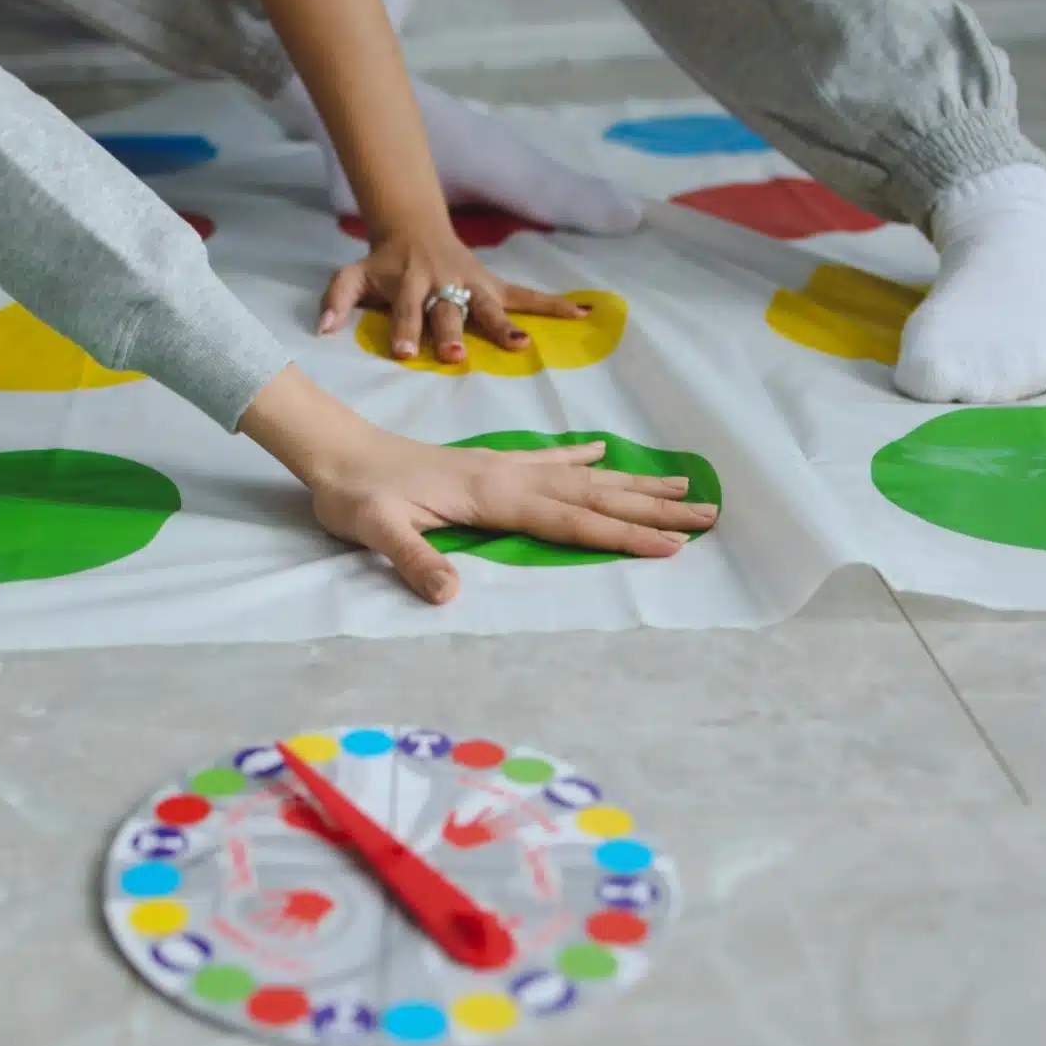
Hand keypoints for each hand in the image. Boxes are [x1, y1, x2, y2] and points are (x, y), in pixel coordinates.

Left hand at [239, 369, 718, 604]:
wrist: (333, 450)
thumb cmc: (353, 494)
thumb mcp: (375, 531)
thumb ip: (414, 560)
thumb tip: (449, 595)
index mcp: (493, 496)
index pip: (571, 521)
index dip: (622, 535)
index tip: (673, 546)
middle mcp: (508, 477)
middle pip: (594, 496)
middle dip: (653, 509)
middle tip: (712, 514)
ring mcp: (501, 467)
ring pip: (582, 478)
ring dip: (633, 483)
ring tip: (683, 486)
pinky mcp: (488, 465)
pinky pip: (548, 460)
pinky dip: (582, 458)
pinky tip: (605, 452)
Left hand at [318, 225, 586, 364]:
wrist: (413, 227)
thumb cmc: (382, 264)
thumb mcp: (351, 274)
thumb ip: (336, 298)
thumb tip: (323, 328)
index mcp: (408, 283)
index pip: (406, 309)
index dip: (406, 329)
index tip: (407, 353)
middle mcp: (442, 283)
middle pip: (449, 310)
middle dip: (453, 332)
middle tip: (456, 355)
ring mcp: (472, 283)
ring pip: (490, 305)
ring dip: (505, 325)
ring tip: (521, 347)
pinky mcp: (493, 284)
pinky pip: (526, 295)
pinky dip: (554, 304)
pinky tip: (583, 313)